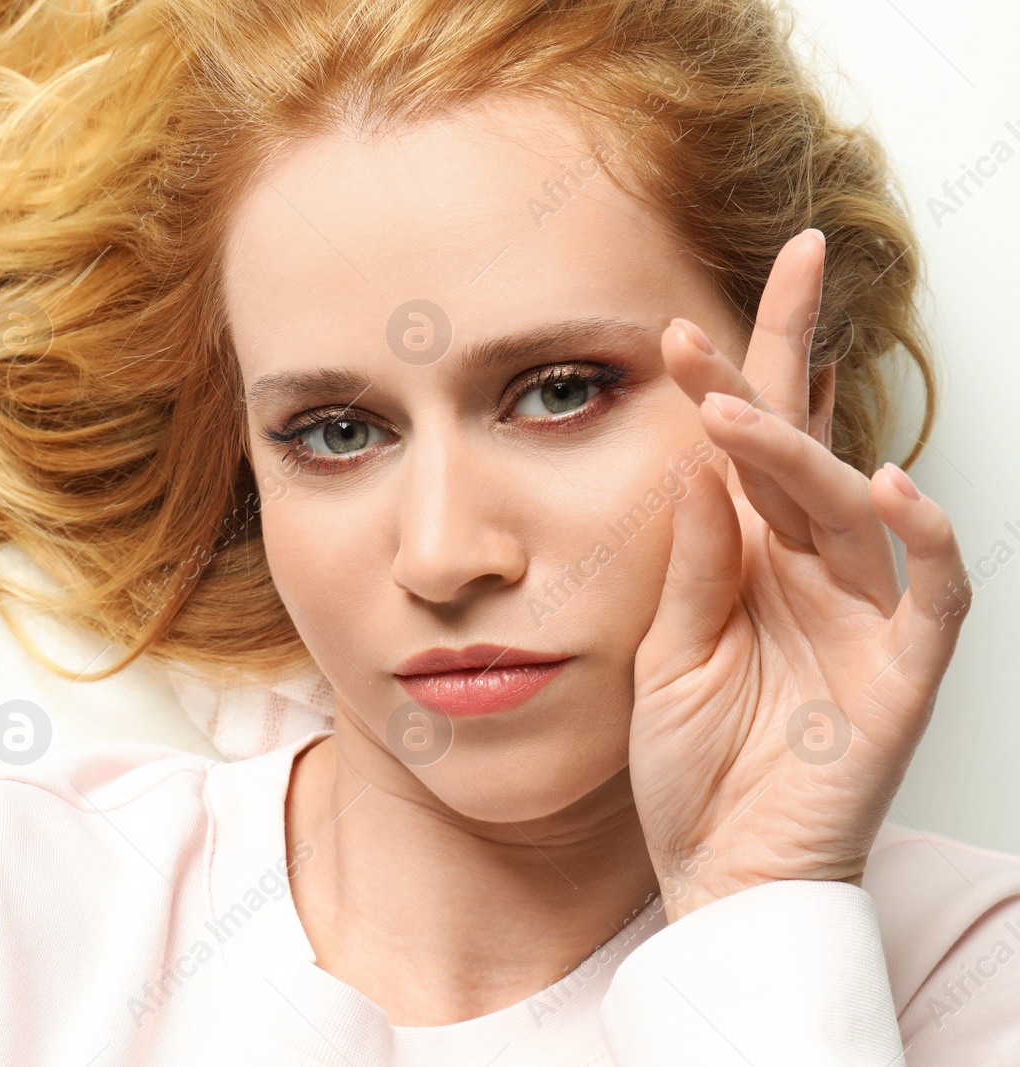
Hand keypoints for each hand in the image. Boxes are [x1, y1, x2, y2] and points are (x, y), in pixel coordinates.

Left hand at [627, 228, 972, 921]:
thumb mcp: (668, 653)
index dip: (730, 379)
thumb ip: (687, 562)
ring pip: (848, 507)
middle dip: (790, 362)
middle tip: (783, 273)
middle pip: (805, 448)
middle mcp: (809, 571)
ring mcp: (862, 615)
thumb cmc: (692, 766)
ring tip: (739, 415)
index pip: (745, 449)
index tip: (677, 325)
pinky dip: (926, 539)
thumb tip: (687, 459)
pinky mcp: (904, 669)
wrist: (718, 869)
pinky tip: (893, 485)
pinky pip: (934, 590)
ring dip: (801, 452)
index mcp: (747, 560)